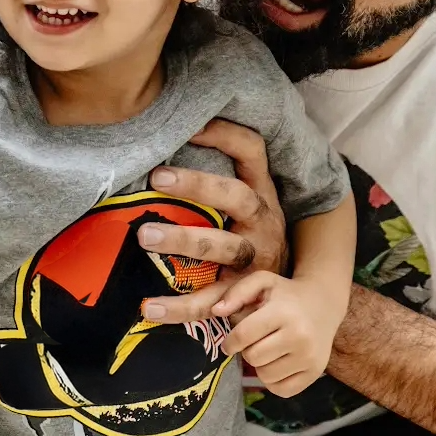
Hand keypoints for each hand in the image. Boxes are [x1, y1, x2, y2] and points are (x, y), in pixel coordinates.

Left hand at [136, 119, 288, 323]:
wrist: (292, 300)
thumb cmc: (251, 236)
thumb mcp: (248, 205)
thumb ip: (218, 180)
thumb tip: (166, 144)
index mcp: (261, 194)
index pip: (251, 152)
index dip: (225, 135)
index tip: (188, 127)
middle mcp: (262, 223)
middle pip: (235, 197)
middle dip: (197, 185)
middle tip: (156, 178)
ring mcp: (254, 260)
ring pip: (221, 249)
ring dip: (183, 241)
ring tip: (143, 236)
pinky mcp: (240, 296)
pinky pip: (208, 301)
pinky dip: (178, 308)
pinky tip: (148, 306)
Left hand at [222, 271, 339, 397]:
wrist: (323, 303)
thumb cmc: (286, 293)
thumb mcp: (262, 281)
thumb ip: (236, 292)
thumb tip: (216, 311)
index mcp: (283, 313)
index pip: (244, 335)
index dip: (230, 342)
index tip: (229, 343)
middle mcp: (299, 337)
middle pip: (253, 357)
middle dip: (247, 350)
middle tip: (255, 341)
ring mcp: (309, 357)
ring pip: (265, 375)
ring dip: (260, 365)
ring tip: (268, 350)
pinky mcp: (315, 373)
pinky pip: (281, 390)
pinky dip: (273, 381)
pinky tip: (277, 363)